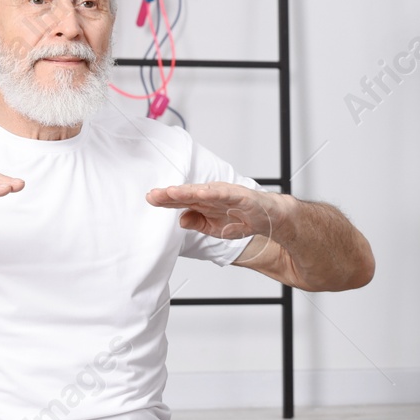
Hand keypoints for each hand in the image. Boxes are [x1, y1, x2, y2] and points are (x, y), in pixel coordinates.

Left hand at [146, 182, 289, 242]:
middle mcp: (212, 196)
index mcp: (204, 204)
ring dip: (186, 191)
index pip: (182, 201)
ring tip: (171, 192)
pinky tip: (200, 193)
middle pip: (187, 194)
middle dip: (170, 194)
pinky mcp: (239, 196)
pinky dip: (212, 193)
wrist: (269, 218)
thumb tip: (180, 220)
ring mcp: (225, 194)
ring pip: (202, 191)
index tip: (151, 198)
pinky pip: (224, 194)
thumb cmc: (242, 219)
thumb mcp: (214, 228)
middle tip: (154, 195)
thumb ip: (197, 223)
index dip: (166, 200)